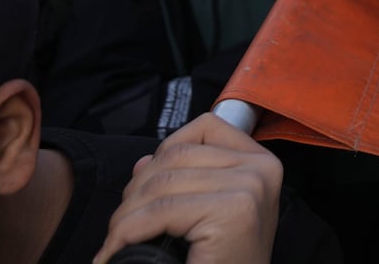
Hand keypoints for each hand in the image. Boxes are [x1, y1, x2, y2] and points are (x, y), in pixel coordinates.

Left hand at [93, 113, 282, 263]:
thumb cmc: (224, 263)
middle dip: (136, 190)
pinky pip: (160, 211)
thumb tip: (143, 163)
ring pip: (162, 183)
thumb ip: (184, 180)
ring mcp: (251, 186)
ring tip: (116, 242)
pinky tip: (118, 251)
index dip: (164, 152)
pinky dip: (127, 233)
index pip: (204, 129)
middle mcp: (262, 168)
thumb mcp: (210, 215)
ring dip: (125, 216)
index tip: (146, 190)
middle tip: (121, 227)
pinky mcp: (234, 209)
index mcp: (262, 162)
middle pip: (177, 154)